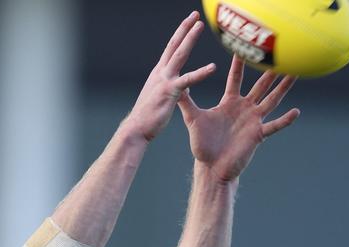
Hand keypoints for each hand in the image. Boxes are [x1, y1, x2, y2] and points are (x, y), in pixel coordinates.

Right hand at [126, 11, 216, 141]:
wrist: (136, 130)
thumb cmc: (147, 118)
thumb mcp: (161, 99)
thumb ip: (173, 89)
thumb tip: (184, 87)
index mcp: (158, 74)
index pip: (170, 49)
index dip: (179, 34)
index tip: (188, 22)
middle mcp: (160, 73)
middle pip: (174, 45)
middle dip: (184, 28)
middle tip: (195, 15)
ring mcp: (165, 81)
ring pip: (179, 55)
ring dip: (190, 39)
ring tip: (200, 25)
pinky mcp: (170, 92)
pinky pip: (188, 80)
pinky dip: (201, 73)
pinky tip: (213, 67)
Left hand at [178, 55, 300, 181]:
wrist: (211, 168)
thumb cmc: (202, 146)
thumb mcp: (193, 120)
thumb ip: (186, 102)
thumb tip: (176, 84)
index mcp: (230, 102)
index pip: (236, 78)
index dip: (239, 63)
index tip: (244, 46)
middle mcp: (244, 108)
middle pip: (260, 85)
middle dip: (270, 71)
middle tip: (281, 54)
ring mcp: (253, 121)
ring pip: (272, 100)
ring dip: (283, 87)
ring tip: (296, 73)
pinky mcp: (257, 135)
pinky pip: (274, 126)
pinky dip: (285, 120)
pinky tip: (296, 112)